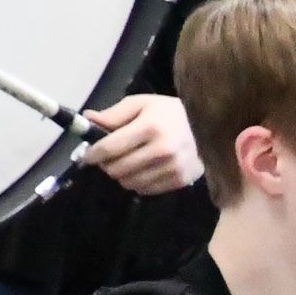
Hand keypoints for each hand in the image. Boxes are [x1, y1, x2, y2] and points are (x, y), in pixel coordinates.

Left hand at [80, 94, 203, 194]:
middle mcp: (162, 150)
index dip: (92, 154)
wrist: (209, 128)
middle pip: (118, 168)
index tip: (86, 155)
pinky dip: (138, 182)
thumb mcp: (141, 104)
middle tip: (107, 158)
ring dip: (122, 175)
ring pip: (130, 182)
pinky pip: (146, 190)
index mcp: (150, 127)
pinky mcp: (180, 180)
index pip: (110, 148)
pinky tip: (141, 171)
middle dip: (106, 165)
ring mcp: (172, 168)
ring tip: (125, 164)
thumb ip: (114, 114)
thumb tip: (87, 119)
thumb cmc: (170, 113)